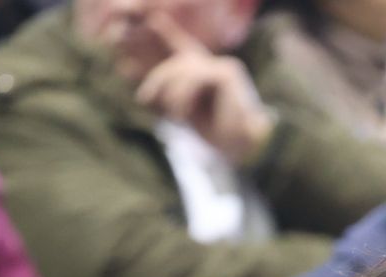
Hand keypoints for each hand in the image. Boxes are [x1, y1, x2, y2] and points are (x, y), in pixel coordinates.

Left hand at [135, 12, 276, 166]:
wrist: (244, 148)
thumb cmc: (218, 135)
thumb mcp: (186, 114)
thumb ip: (169, 99)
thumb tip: (142, 95)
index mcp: (208, 74)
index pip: (184, 48)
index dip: (169, 33)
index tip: (153, 19)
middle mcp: (217, 66)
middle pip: (178, 61)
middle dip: (156, 80)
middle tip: (144, 100)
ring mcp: (224, 67)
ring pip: (183, 68)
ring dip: (172, 95)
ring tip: (176, 118)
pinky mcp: (228, 73)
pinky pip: (195, 76)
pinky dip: (183, 97)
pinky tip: (184, 116)